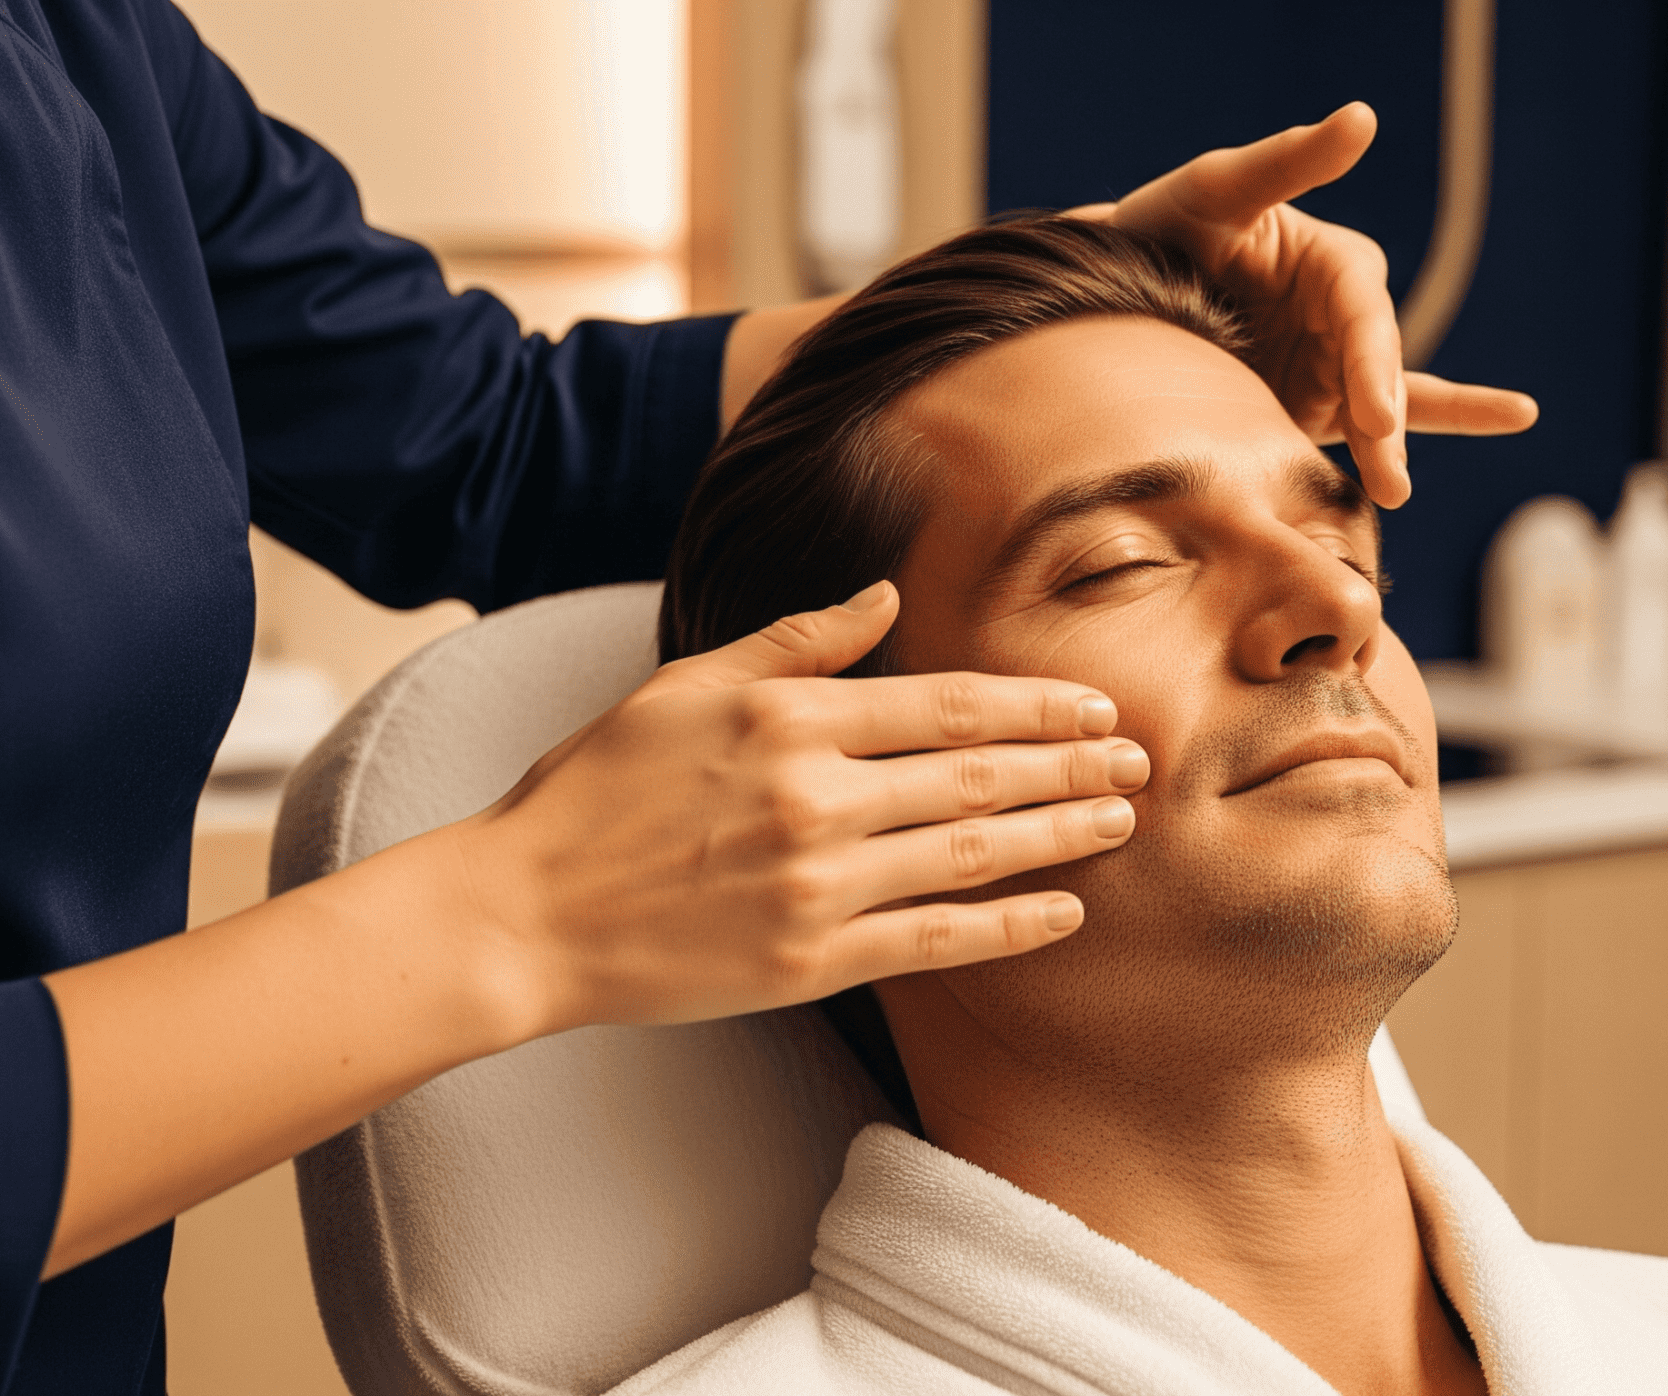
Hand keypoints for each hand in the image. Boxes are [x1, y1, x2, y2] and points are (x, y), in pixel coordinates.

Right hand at [448, 580, 1144, 1029]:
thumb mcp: (686, 682)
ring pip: (974, 856)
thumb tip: (884, 596)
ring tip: (1120, 821)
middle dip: (1073, 765)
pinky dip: (1009, 926)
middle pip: (980, 777)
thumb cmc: (597, 788)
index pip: (951, 705)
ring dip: (1061, 835)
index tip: (1097, 706)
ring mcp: (817, 885)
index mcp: (789, 717)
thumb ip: (796, 640)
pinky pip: (935, 941)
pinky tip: (1063, 910)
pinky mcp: (810, 961)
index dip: (1038, 704)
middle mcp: (815, 797)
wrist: (526, 911)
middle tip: (1141, 761)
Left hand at [1096, 102, 1538, 507]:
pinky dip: (1419, 435)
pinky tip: (1498, 424)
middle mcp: (1341, 314)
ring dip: (1392, 449)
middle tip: (1386, 471)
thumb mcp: (1217, 187)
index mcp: (1332, 263)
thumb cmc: (1164, 226)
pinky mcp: (1309, 408)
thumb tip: (1362, 117)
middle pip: (1378, 370)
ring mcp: (1329, 366)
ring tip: (1397, 489)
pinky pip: (1372, 431)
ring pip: (1380, 411)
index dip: (1372, 364)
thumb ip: (1288, 161)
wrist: (1108, 291)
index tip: (1375, 414)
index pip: (1365, 314)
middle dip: (1383, 420)